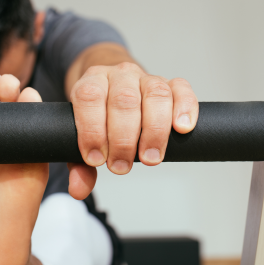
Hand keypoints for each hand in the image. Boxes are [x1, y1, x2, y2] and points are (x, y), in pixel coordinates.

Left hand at [68, 62, 197, 198]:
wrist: (111, 85)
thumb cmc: (97, 114)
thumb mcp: (80, 134)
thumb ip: (77, 162)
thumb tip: (79, 189)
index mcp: (92, 81)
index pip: (90, 97)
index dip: (92, 129)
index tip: (96, 159)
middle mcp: (120, 75)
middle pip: (124, 100)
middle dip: (123, 138)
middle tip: (121, 166)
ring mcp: (147, 78)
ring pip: (156, 94)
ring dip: (154, 130)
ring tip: (150, 157)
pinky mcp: (171, 84)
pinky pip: (182, 89)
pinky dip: (185, 108)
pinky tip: (182, 128)